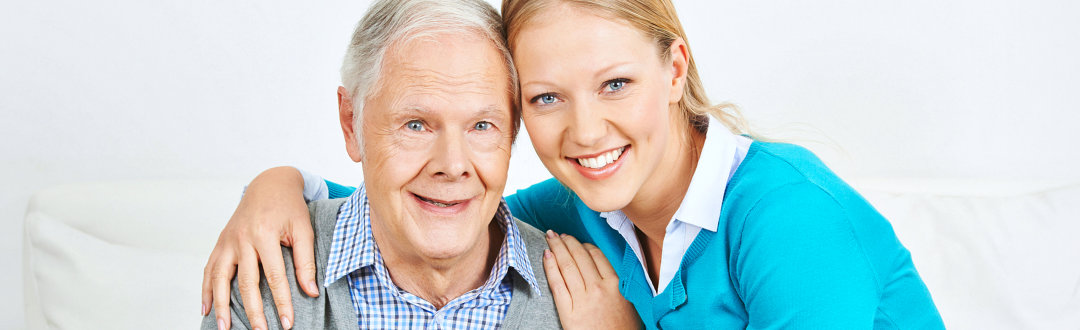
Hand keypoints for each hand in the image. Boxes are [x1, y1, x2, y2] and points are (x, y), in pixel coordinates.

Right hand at [200, 167, 316, 329]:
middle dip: (253, 311)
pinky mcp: (220, 242)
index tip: (287, 323)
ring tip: (224, 328)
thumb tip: (311, 291)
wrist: (269, 184)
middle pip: (246, 282)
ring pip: (221, 278)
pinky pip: (209, 269)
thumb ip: (305, 261)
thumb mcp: (304, 230)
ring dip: (221, 305)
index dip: (281, 302)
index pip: (274, 277)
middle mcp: (242, 239)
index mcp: (265, 234)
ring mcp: (228, 241)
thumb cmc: (289, 207)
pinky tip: (206, 308)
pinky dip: (206, 290)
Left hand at [544, 231, 641, 328]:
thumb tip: (602, 270)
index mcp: (615, 285)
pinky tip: (546, 256)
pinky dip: (550, 267)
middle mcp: (599, 288)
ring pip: (567, 266)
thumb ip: (616, 284)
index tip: (577, 242)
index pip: (596, 256)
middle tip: (557, 234)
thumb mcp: (627, 302)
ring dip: (557, 248)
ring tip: (550, 238)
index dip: (583, 246)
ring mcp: (582, 299)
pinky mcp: (568, 312)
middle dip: (567, 242)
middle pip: (580, 257)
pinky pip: (557, 283)